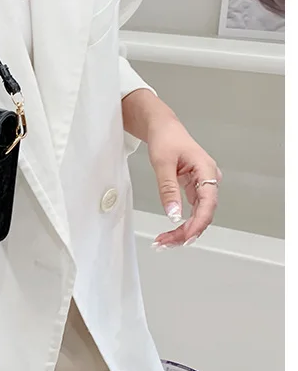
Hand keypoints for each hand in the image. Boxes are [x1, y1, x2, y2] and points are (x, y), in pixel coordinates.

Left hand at [146, 117, 221, 248]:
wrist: (163, 127)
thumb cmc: (166, 138)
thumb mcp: (162, 163)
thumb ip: (168, 189)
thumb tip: (173, 215)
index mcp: (206, 170)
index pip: (208, 203)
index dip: (198, 223)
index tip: (185, 238)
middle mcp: (209, 179)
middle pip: (204, 213)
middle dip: (186, 231)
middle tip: (165, 243)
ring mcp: (203, 184)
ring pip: (198, 214)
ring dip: (183, 230)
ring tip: (164, 241)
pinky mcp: (194, 188)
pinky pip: (192, 210)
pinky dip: (181, 222)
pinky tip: (170, 233)